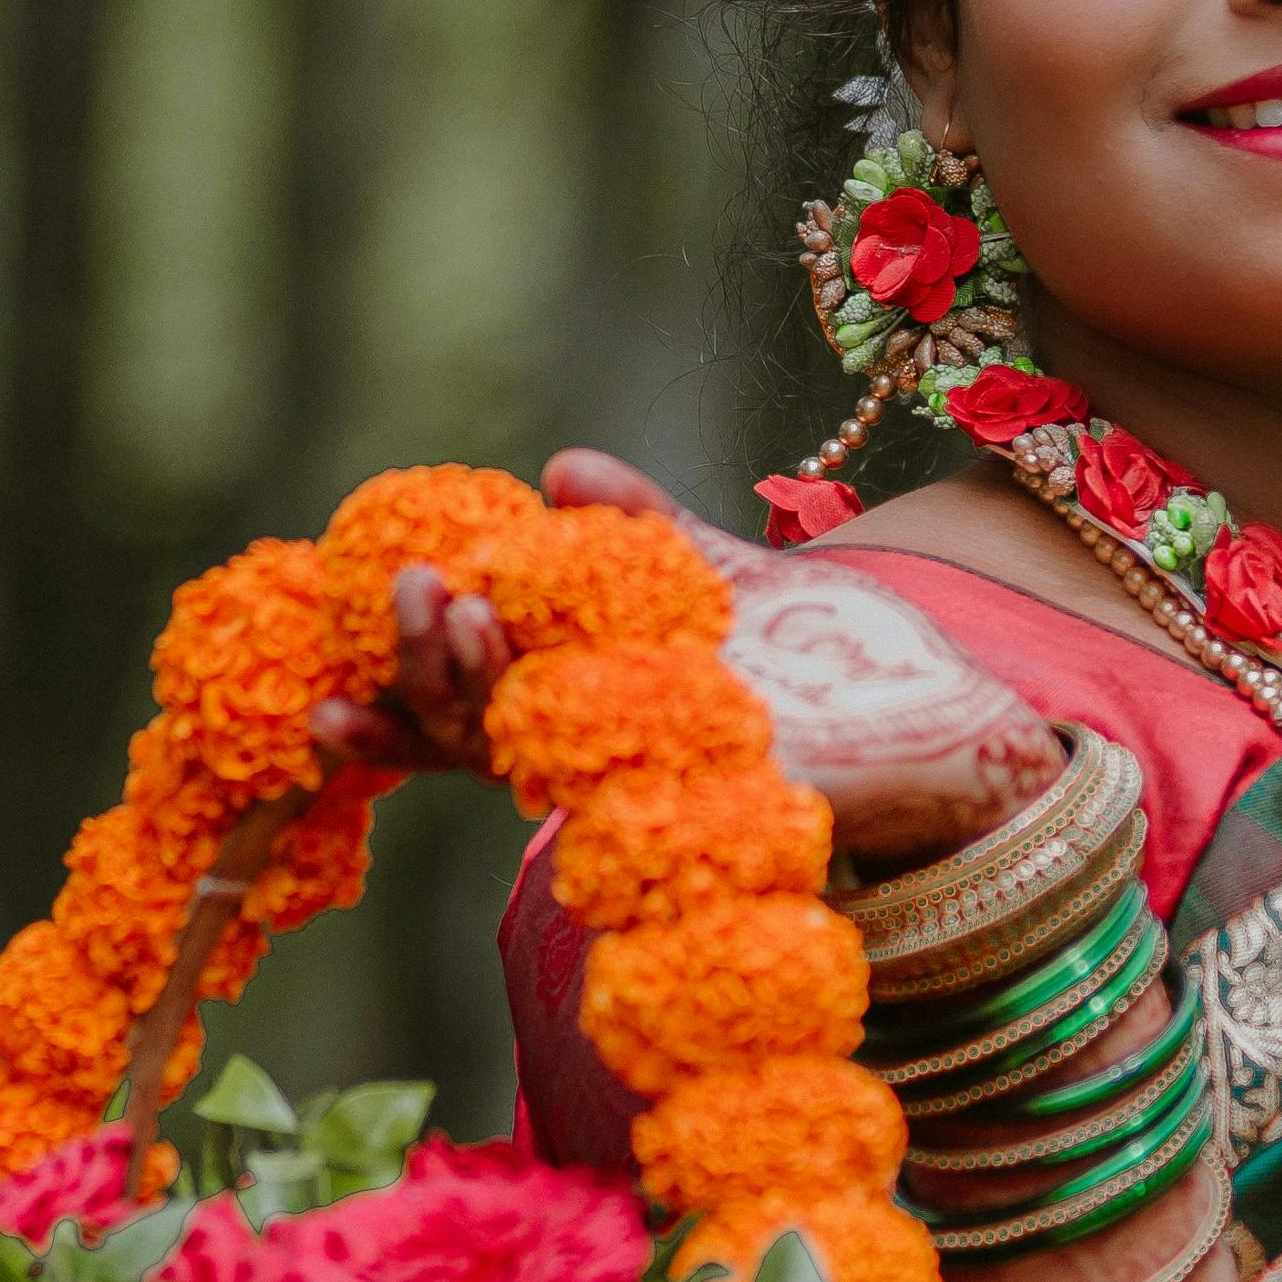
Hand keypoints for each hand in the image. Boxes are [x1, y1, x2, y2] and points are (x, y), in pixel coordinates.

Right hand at [300, 449, 1062, 869]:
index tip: (326, 688)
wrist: (955, 721)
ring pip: (535, 761)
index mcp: (590, 722)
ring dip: (487, 689)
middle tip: (424, 588)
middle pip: (476, 737)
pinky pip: (634, 790)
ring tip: (469, 607)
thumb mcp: (722, 576)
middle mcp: (609, 772)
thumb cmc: (835, 661)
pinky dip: (592, 737)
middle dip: (432, 664)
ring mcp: (659, 797)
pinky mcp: (725, 814)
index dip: (393, 703)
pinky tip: (557, 682)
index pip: (462, 724)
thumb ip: (643, 530)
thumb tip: (560, 467)